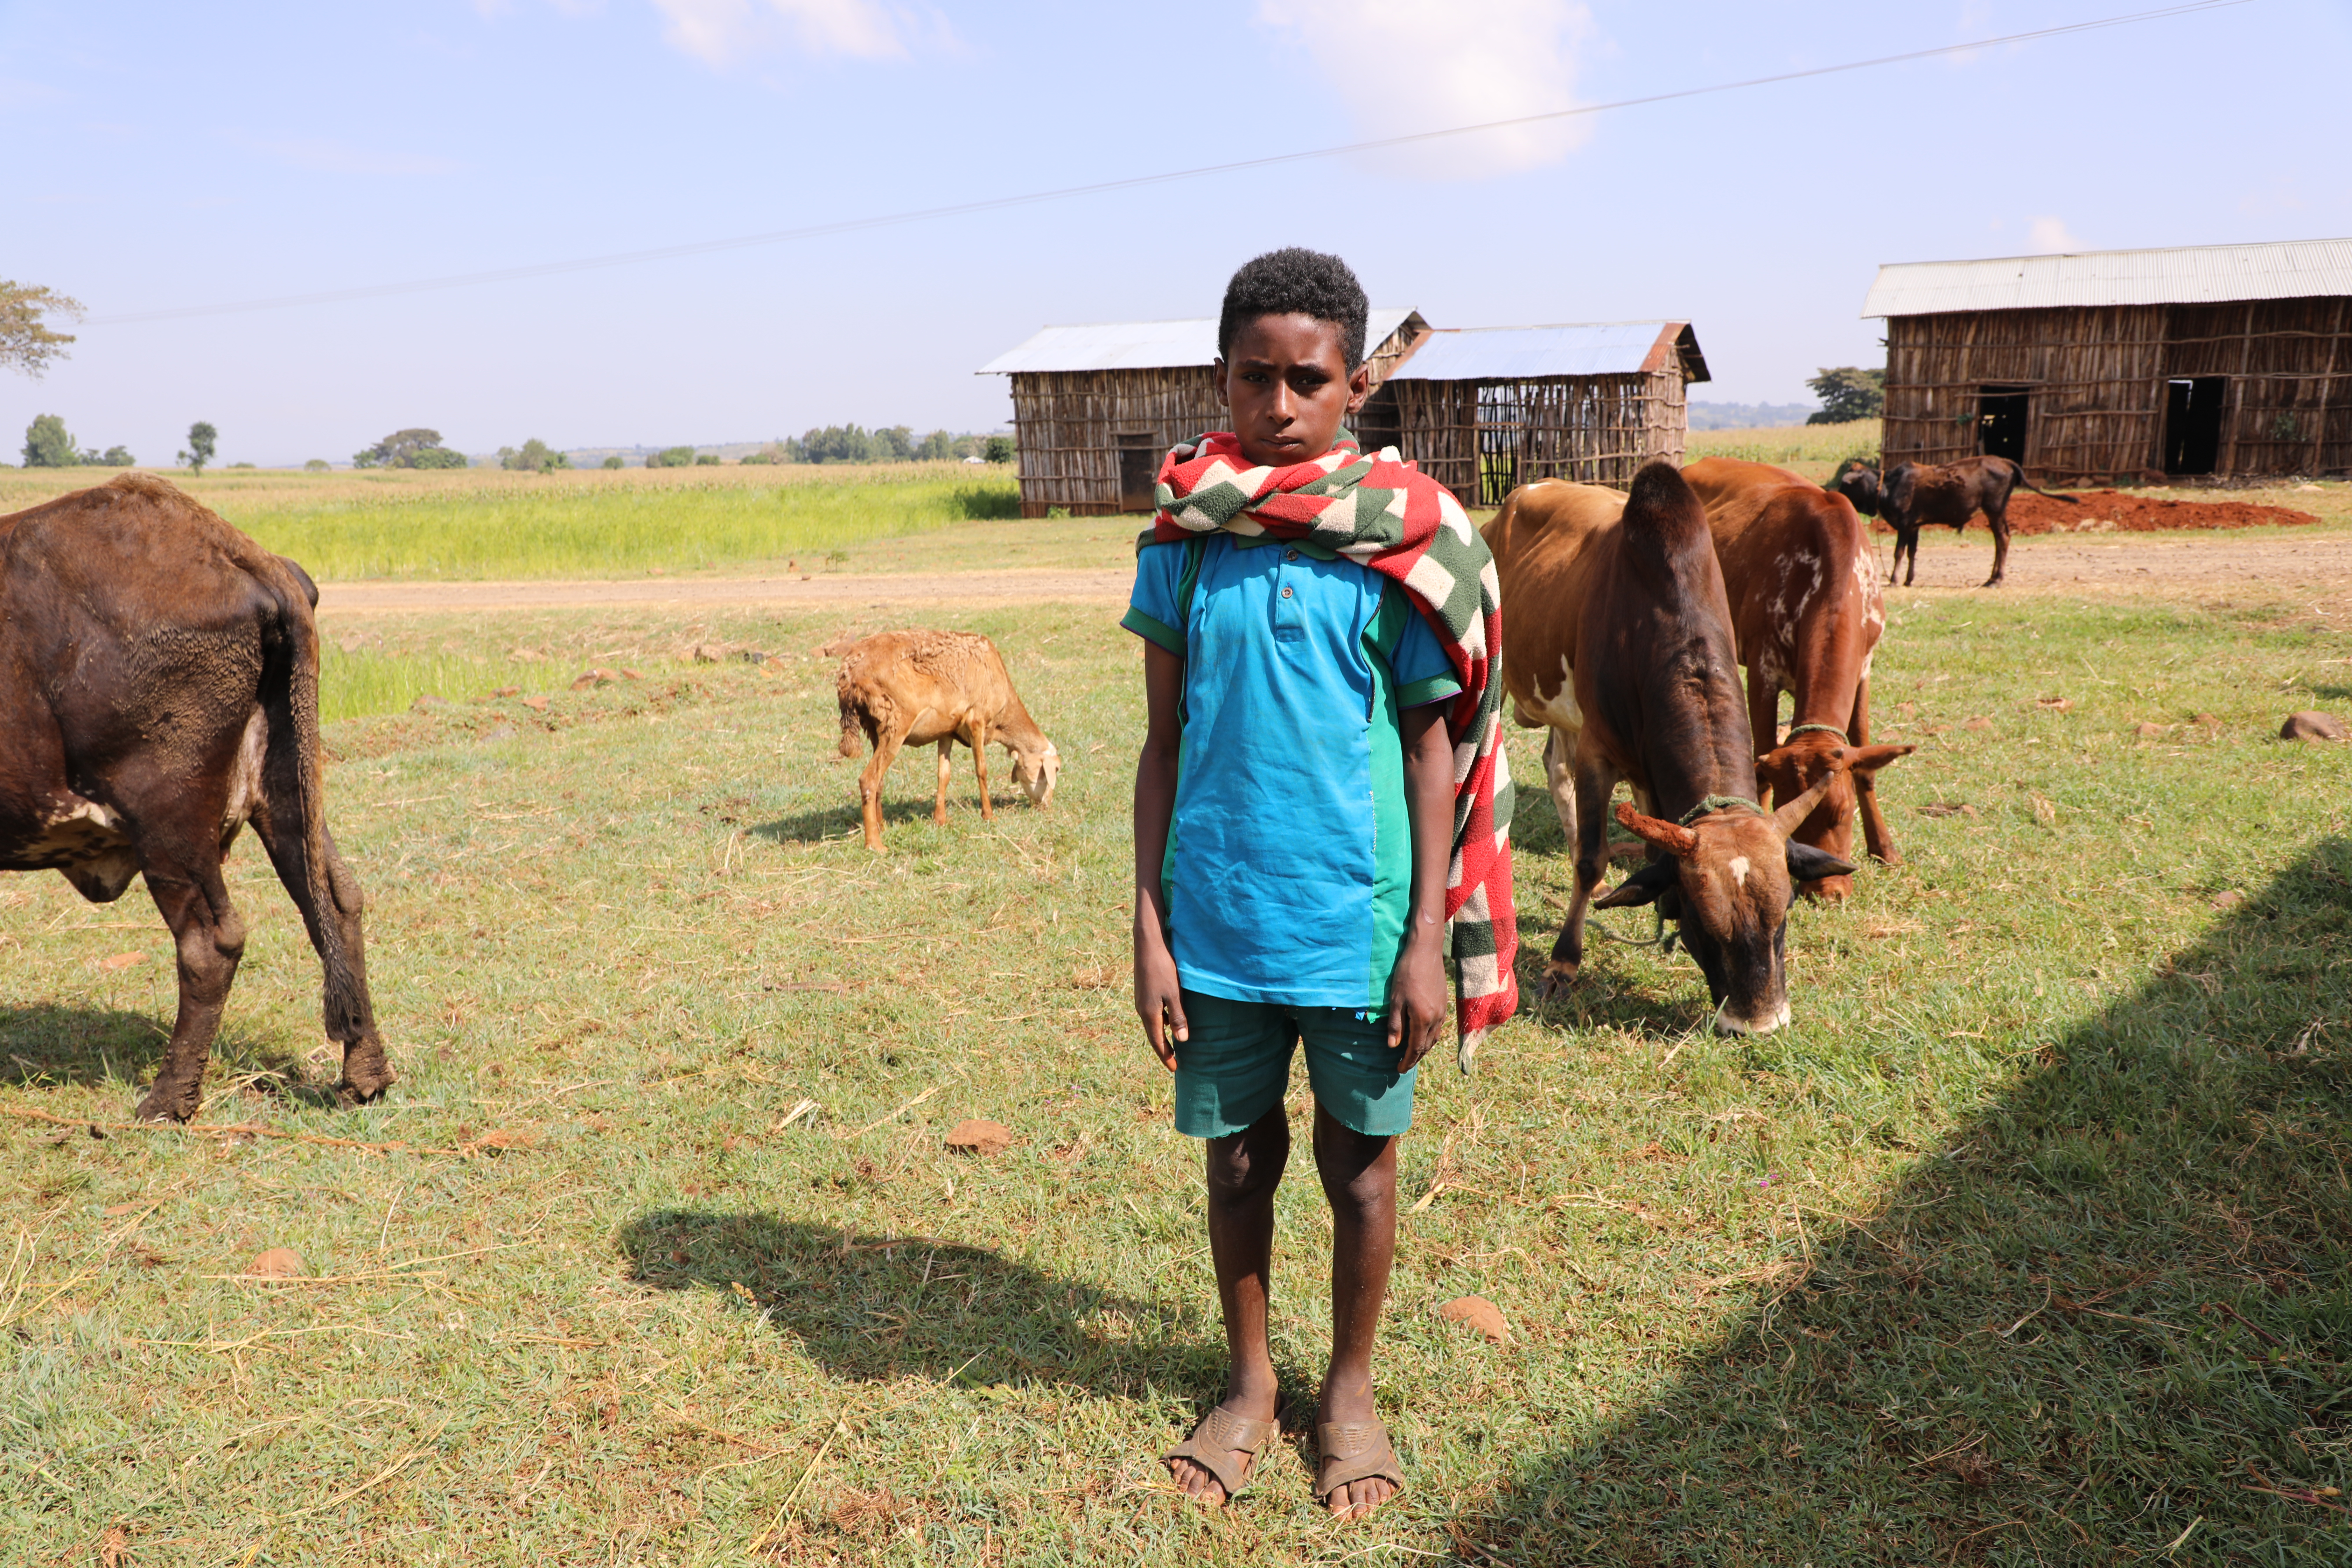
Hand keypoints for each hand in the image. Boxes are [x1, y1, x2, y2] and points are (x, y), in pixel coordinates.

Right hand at [1134, 930, 1186, 1071]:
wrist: (1147, 944)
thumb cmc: (1163, 968)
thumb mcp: (1174, 994)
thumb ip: (1178, 1017)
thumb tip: (1182, 1041)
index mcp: (1149, 1013)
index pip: (1157, 1042)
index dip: (1166, 1056)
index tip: (1175, 1068)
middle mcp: (1141, 1009)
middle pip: (1153, 1035)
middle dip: (1163, 1049)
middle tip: (1173, 1061)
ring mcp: (1140, 1000)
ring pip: (1152, 1023)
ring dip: (1161, 1035)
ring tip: (1173, 1043)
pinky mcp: (1143, 991)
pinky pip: (1152, 1013)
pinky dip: (1160, 1022)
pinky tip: (1169, 1019)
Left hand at [1384, 925, 1447, 1071]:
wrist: (1426, 952)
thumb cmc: (1406, 973)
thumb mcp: (1395, 999)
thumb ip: (1395, 1024)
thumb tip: (1393, 1046)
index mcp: (1422, 1018)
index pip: (1415, 1048)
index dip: (1407, 1061)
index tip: (1399, 1070)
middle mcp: (1436, 1018)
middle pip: (1426, 1046)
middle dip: (1415, 1058)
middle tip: (1404, 1066)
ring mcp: (1442, 1011)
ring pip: (1434, 1038)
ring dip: (1423, 1048)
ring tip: (1413, 1054)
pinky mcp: (1444, 1003)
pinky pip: (1438, 1027)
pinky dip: (1430, 1037)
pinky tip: (1423, 1035)